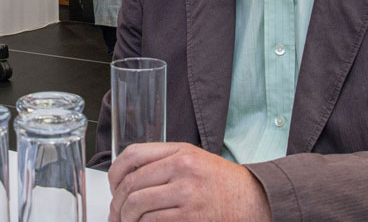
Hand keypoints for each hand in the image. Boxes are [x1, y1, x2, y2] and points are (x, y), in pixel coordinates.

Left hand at [107, 143, 271, 221]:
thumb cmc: (223, 182)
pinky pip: (152, 221)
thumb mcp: (193, 159)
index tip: (112, 186)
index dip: (115, 173)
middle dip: (117, 203)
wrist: (254, 199)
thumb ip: (163, 162)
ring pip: (138, 205)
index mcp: (180, 152)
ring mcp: (186, 193)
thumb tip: (128, 179)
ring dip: (126, 218)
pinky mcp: (190, 217)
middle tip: (116, 213)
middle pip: (131, 183)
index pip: (133, 155)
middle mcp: (182, 169)